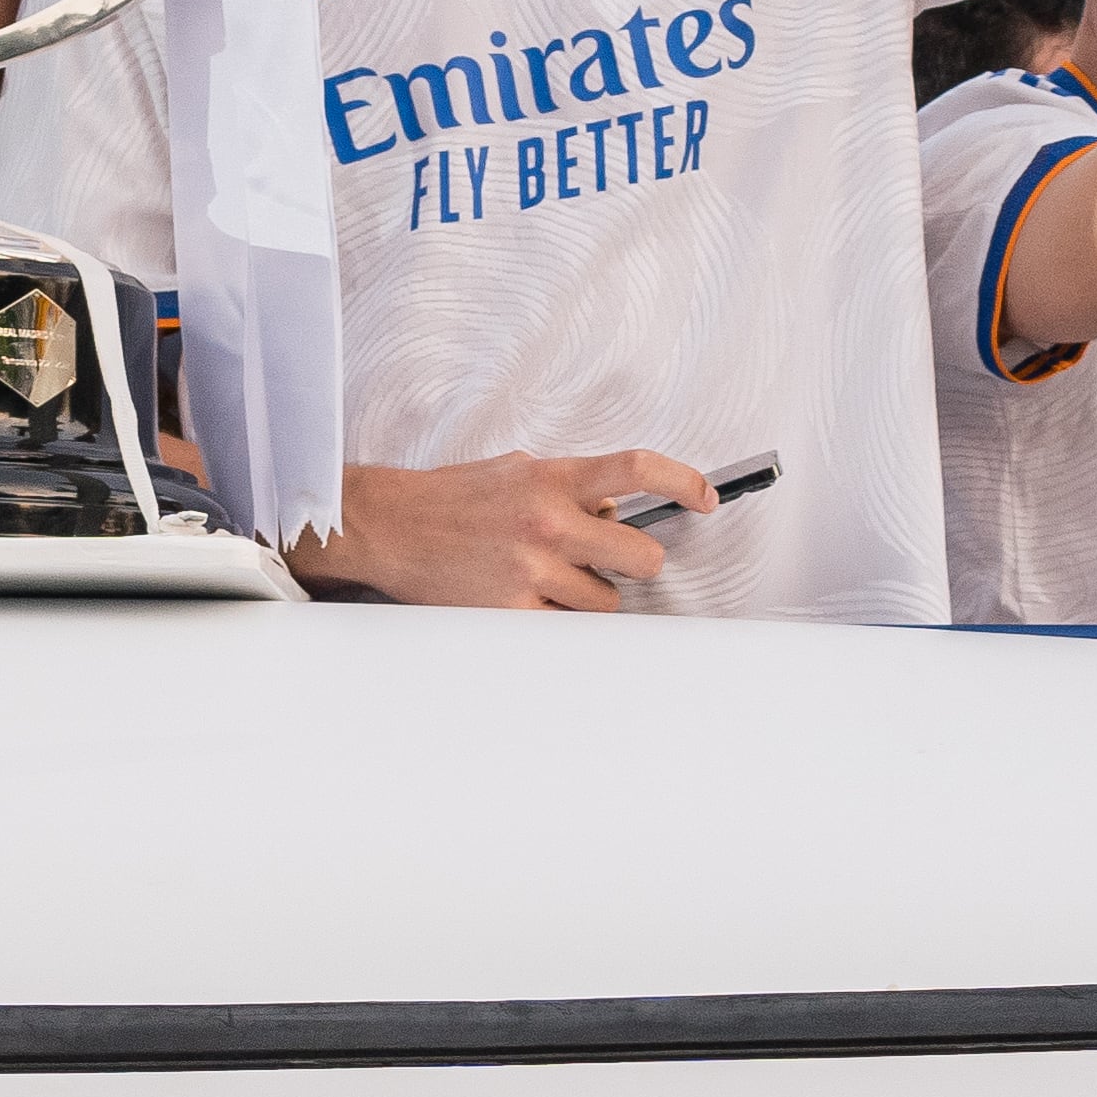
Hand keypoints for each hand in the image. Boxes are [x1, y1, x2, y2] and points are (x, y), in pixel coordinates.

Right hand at [285, 448, 715, 609]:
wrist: (389, 525)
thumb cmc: (452, 498)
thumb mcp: (515, 469)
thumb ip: (567, 485)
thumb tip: (614, 509)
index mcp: (550, 477)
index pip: (636, 469)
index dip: (685, 481)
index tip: (707, 498)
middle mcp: (547, 520)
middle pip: (643, 555)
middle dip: (634, 562)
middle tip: (611, 560)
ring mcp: (532, 568)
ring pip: (607, 602)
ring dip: (589, 596)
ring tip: (546, 578)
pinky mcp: (513, 609)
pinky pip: (567, 628)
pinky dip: (556, 619)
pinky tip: (526, 599)